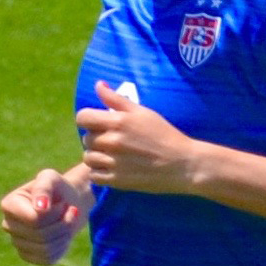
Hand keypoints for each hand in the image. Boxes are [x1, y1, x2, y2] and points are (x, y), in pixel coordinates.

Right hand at [0, 168, 87, 265]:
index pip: (33, 220)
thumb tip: (39, 207)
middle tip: (71, 211)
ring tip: (69, 222)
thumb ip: (44, 188)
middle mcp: (8, 225)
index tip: (62, 203)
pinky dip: (62, 247)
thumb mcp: (51, 178)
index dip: (54, 214)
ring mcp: (17, 242)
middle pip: (39, 235)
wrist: (69, 202)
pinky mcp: (29, 255)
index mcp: (8, 205)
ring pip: (45, 249)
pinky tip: (64, 235)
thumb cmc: (57, 188)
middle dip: (62, 224)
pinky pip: (47, 259)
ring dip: (64, 235)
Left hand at [77, 81, 196, 192]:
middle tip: (112, 141)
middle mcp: (112, 141)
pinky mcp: (117, 180)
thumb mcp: (142, 112)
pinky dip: (100, 173)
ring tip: (112, 156)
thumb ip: (116, 99)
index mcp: (118, 121)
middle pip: (86, 138)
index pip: (83, 117)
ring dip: (96, 156)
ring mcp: (114, 162)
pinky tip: (112, 168)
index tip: (97, 124)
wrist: (182, 164)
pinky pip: (94, 175)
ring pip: (88, 158)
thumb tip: (98, 84)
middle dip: (96, 138)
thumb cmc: (164, 134)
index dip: (87, 120)